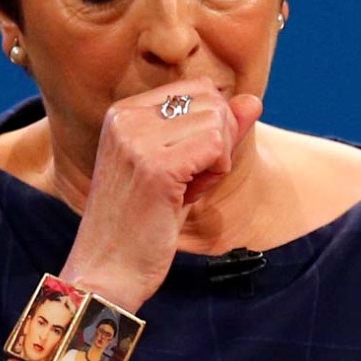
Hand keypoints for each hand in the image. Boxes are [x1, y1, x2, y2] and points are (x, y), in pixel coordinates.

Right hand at [62, 77, 261, 309]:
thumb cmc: (141, 224)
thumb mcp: (179, 167)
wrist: (107, 270)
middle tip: (190, 180)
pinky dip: (217, 172)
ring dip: (218, 160)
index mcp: (123, 113)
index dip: (210, 127)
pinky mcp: (156, 167)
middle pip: (211, 101)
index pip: (197, 89)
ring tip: (186, 189)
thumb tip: (253, 100)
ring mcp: (138, 141)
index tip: (186, 164)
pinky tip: (191, 195)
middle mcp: (126, 118)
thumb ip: (215, 131)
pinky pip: (217, 146)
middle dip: (218, 141)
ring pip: (218, 122)